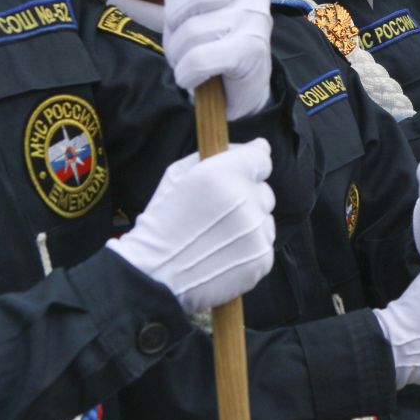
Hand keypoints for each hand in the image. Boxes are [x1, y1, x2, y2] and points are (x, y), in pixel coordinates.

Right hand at [110, 140, 275, 313]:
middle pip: (264, 192)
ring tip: (218, 236)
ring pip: (265, 219)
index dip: (251, 165)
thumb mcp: (178, 174)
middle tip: (219, 213)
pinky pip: (264, 244)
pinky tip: (224, 253)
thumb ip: (218, 155)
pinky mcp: (261, 258)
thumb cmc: (163, 220)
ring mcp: (256, 232)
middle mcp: (245, 200)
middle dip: (247, 198)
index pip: (262, 158)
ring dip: (249, 224)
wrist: (154, 272)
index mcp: (225, 174)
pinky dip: (249, 248)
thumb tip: (255, 146)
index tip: (243, 172)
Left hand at [159, 0, 273, 119]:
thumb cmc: (213, 39)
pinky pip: (200, 57)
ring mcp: (256, 18)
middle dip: (173, 22)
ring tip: (192, 60)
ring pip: (191, 29)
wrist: (237, 91)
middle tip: (184, 37)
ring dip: (179, 53)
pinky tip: (194, 76)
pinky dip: (187, 72)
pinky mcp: (252, 50)